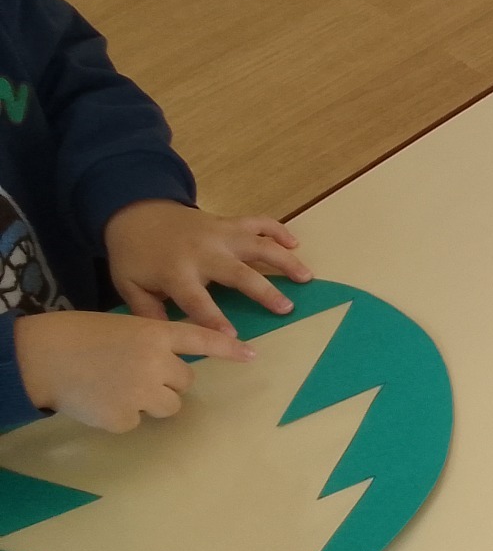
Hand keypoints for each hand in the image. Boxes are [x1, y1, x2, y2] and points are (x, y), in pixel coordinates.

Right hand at [14, 310, 254, 431]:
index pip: (201, 339)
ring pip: (169, 406)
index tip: (252, 355)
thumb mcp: (122, 328)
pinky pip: (136, 421)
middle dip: (165, 381)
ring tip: (115, 387)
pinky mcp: (125, 417)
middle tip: (131, 373)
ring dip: (149, 401)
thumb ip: (151, 344)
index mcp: (154, 334)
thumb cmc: (78, 337)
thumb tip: (170, 369)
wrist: (39, 356)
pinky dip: (120, 416)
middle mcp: (157, 362)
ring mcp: (142, 392)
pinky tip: (98, 400)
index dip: (228, 348)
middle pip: (185, 382)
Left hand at [104, 199, 311, 333]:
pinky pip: (258, 222)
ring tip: (306, 277)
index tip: (233, 338)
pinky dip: (278, 230)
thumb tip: (166, 339)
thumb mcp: (129, 286)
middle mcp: (202, 252)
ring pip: (257, 245)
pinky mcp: (228, 222)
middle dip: (263, 291)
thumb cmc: (135, 255)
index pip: (197, 300)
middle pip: (237, 273)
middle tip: (285, 308)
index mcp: (176, 271)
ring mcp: (219, 234)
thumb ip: (147, 312)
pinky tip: (295, 243)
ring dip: (284, 260)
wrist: (135, 212)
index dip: (214, 319)